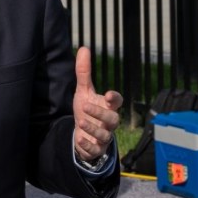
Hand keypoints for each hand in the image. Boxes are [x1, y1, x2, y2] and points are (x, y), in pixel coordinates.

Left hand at [72, 46, 121, 160]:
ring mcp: (104, 136)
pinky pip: (96, 149)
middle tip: (85, 106)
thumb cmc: (87, 109)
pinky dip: (88, 145)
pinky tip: (79, 138)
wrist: (83, 134)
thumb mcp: (83, 90)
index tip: (109, 95)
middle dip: (100, 113)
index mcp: (108, 106)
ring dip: (93, 129)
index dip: (115, 98)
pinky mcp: (96, 148)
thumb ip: (84, 72)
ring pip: (105, 135)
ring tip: (81, 122)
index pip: (117, 102)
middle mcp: (109, 121)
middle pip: (112, 118)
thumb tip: (84, 48)